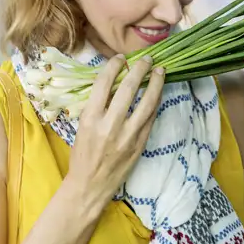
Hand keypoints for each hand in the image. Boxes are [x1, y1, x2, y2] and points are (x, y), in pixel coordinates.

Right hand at [64, 55, 164, 214]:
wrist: (90, 185)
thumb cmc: (83, 153)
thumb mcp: (83, 126)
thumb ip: (98, 105)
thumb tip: (115, 80)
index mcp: (90, 118)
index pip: (104, 84)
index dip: (114, 66)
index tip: (121, 58)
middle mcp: (109, 125)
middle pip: (129, 88)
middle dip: (140, 70)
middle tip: (147, 60)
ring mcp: (127, 135)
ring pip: (147, 102)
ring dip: (156, 83)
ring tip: (161, 71)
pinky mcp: (140, 143)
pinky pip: (152, 117)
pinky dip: (156, 102)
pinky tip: (159, 92)